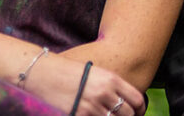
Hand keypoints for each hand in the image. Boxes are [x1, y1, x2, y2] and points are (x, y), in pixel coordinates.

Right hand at [25, 54, 144, 115]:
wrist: (44, 73)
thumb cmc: (70, 72)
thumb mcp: (96, 73)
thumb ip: (112, 86)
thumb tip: (124, 102)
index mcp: (111, 79)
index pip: (137, 99)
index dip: (140, 110)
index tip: (137, 113)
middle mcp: (104, 92)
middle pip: (128, 114)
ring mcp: (91, 106)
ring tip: (108, 115)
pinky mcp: (79, 114)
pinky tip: (95, 115)